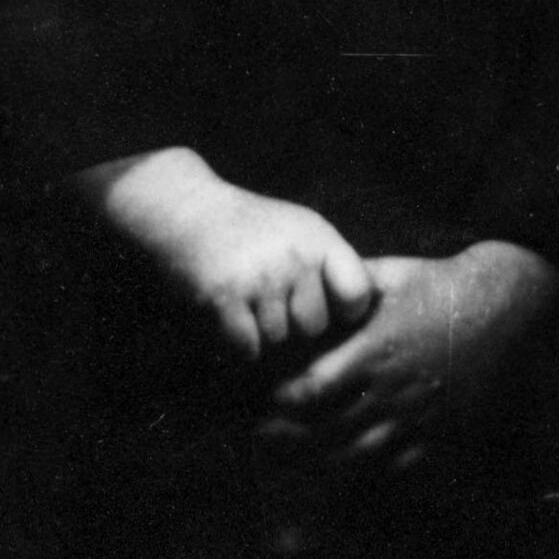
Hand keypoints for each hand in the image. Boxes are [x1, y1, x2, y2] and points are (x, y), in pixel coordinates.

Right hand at [84, 147, 377, 360]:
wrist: (184, 208)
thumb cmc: (250, 226)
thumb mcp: (301, 229)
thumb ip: (335, 265)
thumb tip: (375, 309)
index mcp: (319, 239)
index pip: (358, 297)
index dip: (344, 312)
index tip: (325, 308)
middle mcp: (292, 257)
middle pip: (314, 328)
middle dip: (294, 325)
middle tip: (270, 301)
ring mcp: (258, 278)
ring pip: (278, 342)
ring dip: (261, 334)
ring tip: (246, 303)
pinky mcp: (224, 298)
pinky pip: (247, 349)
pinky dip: (237, 344)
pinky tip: (229, 317)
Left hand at [264, 241, 558, 469]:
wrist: (505, 308)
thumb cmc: (443, 285)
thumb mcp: (391, 275)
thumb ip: (348, 286)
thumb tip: (312, 282)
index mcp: (374, 350)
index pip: (314, 388)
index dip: (282, 402)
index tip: (262, 403)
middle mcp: (392, 389)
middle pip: (328, 429)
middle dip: (291, 440)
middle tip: (261, 442)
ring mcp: (418, 415)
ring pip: (360, 454)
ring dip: (324, 462)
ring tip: (297, 464)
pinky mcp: (442, 431)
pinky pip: (400, 465)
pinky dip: (371, 473)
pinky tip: (352, 473)